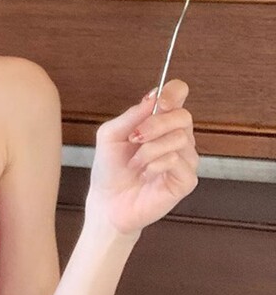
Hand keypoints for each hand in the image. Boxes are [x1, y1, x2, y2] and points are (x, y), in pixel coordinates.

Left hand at [85, 79, 198, 238]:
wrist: (107, 202)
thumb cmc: (110, 169)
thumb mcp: (111, 135)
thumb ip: (132, 115)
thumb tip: (153, 96)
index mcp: (160, 122)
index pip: (179, 94)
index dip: (174, 92)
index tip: (160, 102)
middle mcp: (178, 137)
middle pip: (183, 116)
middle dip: (155, 124)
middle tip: (134, 138)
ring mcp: (185, 159)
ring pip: (179, 139)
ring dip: (149, 150)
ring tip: (135, 163)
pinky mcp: (186, 180)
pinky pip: (177, 160)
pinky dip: (155, 164)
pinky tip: (145, 173)